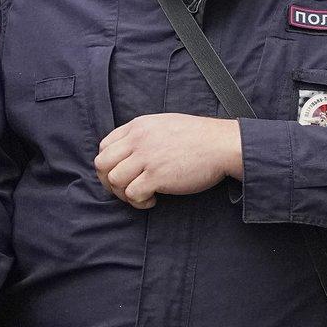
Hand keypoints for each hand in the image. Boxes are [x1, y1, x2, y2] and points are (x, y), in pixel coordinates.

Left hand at [95, 114, 243, 208]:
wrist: (223, 145)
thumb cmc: (201, 137)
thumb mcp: (166, 124)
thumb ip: (145, 134)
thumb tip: (130, 152)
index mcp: (139, 126)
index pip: (105, 146)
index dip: (109, 164)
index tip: (122, 174)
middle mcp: (138, 140)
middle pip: (102, 164)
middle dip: (108, 182)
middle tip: (124, 190)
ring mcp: (147, 158)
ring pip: (114, 180)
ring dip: (123, 194)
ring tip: (141, 196)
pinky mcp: (157, 176)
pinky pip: (132, 194)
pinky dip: (138, 202)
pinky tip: (152, 200)